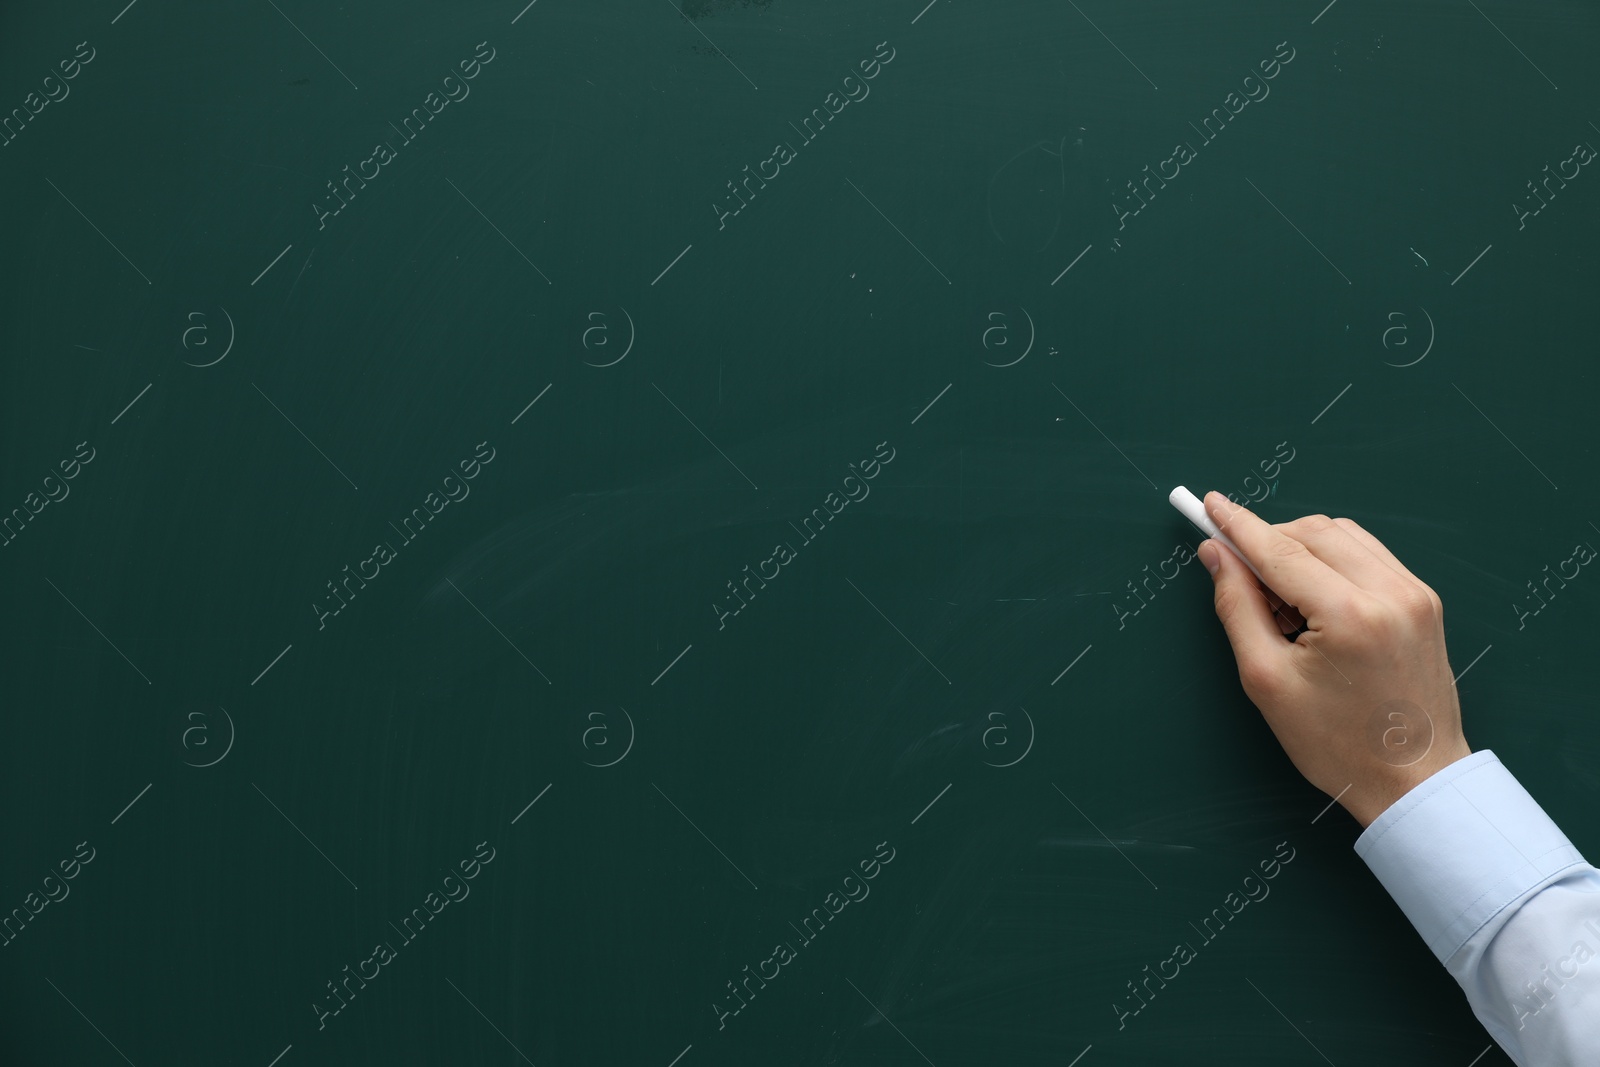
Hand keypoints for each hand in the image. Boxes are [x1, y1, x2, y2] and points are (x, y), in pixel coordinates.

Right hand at [1197, 491, 1470, 826]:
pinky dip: (1334, 562)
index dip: (1238, 526)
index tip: (1211, 505)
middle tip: (1243, 581)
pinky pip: (1369, 555)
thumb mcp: (1267, 681)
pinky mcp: (1424, 600)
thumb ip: (1237, 607)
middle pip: (1313, 532)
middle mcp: (1390, 593)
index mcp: (1350, 616)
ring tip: (1284, 604)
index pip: (1280, 550)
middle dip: (1269, 543)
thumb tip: (1217, 556)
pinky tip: (1317, 602)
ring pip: (1343, 536)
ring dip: (1302, 550)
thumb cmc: (1338, 744)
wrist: (1414, 779)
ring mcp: (1414, 594)